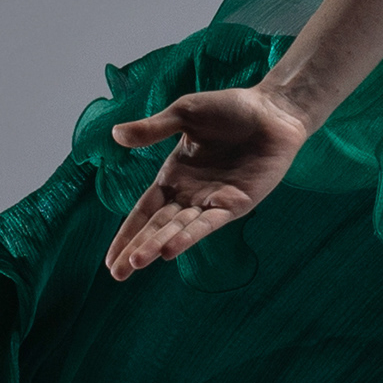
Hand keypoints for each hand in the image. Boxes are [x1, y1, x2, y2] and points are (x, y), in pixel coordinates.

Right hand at [103, 81, 309, 279]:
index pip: (143, 212)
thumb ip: (152, 129)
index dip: (127, 234)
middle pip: (157, 227)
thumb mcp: (184, 113)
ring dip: (157, 246)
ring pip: (178, 229)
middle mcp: (190, 194)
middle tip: (117, 274)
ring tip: (137, 263)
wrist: (272, 110)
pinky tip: (169, 250)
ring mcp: (213, 201)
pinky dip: (189, 237)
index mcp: (174, 177)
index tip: (110, 259)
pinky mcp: (236, 204)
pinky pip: (208, 223)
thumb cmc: (230, 108)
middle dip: (136, 250)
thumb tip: (115, 134)